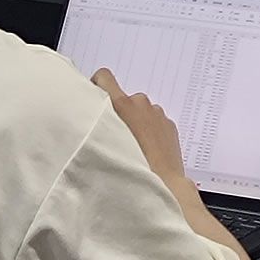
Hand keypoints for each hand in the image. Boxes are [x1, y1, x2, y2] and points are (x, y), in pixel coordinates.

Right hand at [93, 68, 187, 183]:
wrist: (163, 183)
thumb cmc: (132, 168)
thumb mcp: (103, 145)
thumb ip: (97, 125)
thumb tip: (89, 119)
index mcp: (122, 104)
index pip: (104, 77)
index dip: (97, 84)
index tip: (94, 95)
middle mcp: (141, 103)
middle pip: (123, 100)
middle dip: (118, 114)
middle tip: (114, 137)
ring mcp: (157, 113)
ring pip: (140, 112)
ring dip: (135, 124)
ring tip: (132, 148)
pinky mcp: (169, 125)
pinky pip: (154, 122)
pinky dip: (149, 131)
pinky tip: (146, 151)